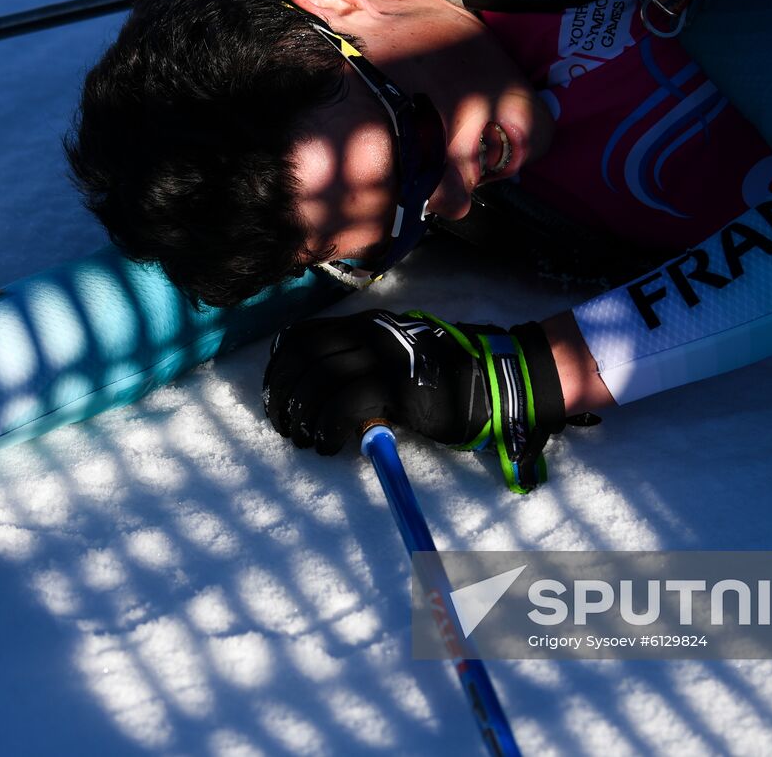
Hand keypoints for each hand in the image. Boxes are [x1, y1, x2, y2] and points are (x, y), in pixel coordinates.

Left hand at [263, 310, 584, 491]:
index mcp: (366, 325)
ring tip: (309, 442)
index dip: (280, 369)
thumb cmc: (443, 380)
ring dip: (304, 416)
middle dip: (285, 396)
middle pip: (303, 358)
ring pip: (318, 381)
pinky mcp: (397, 386)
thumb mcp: (394, 360)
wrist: (494, 385)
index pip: (302, 337)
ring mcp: (384, 357)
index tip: (276, 399)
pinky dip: (327, 428)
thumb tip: (315, 390)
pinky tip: (331, 446)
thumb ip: (359, 364)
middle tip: (288, 428)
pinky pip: (342, 404)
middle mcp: (370, 333)